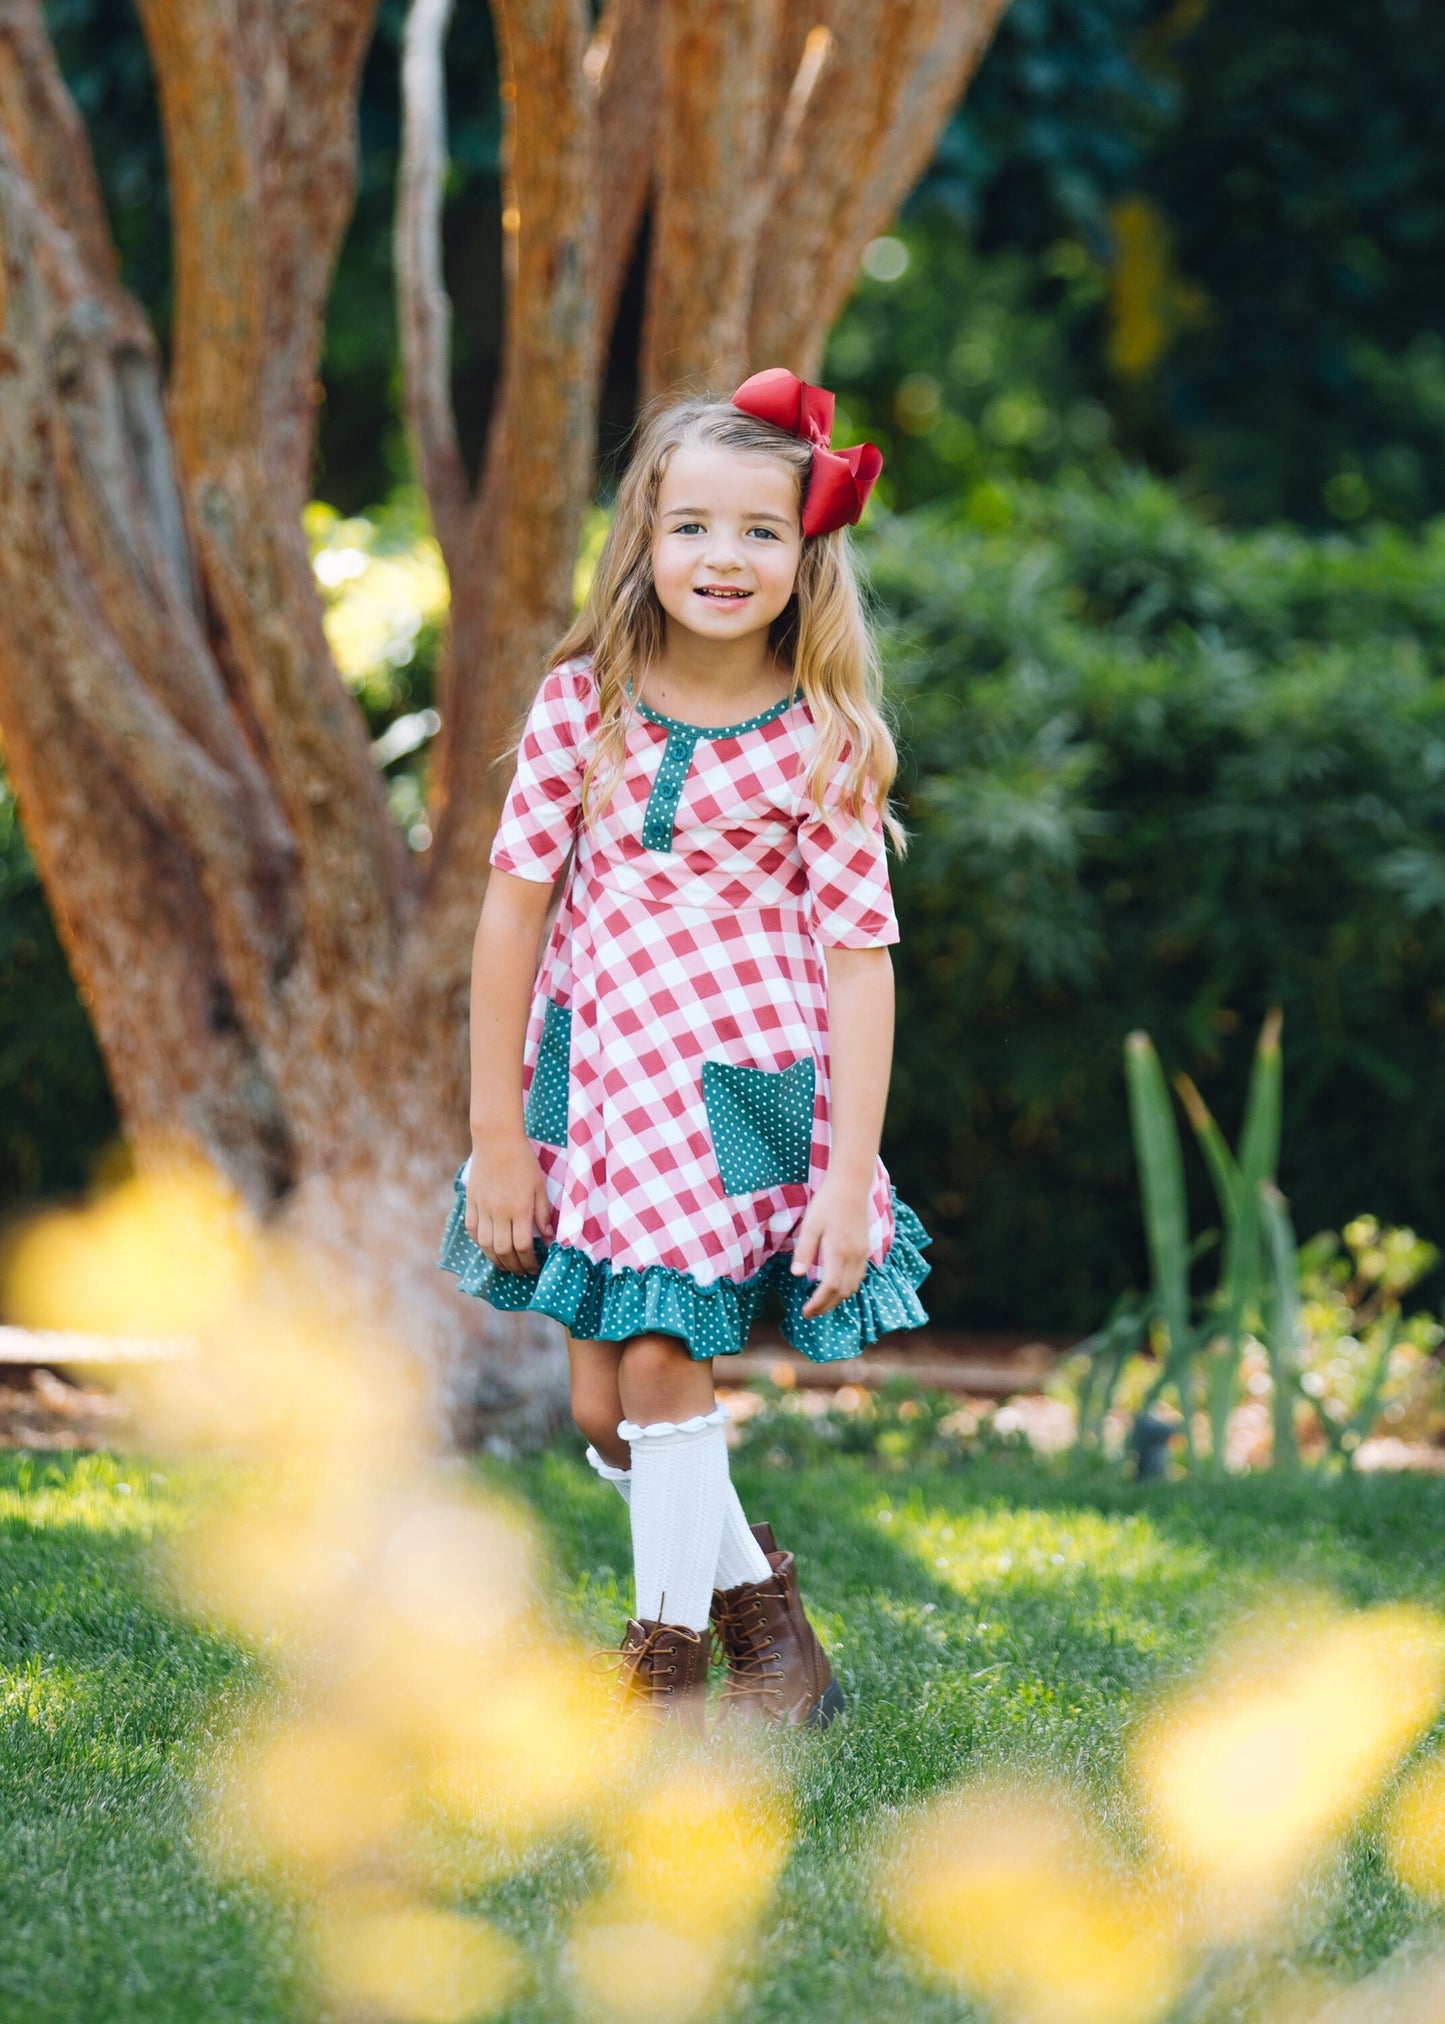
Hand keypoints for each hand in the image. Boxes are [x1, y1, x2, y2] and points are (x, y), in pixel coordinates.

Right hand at [466, 1130, 554, 1274]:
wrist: (497, 1141)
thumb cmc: (523, 1162)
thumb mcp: (540, 1186)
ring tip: (505, 1265)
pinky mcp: (472, 1202)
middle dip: (513, 1266)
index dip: (529, 1261)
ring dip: (495, 1260)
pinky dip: (479, 1243)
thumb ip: (543, 1213)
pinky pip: (472, 1230)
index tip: (535, 1267)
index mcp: (519, 1209)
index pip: (523, 1246)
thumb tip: (548, 1237)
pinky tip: (488, 1247)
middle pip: (503, 1250)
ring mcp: (483, 1208)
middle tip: (521, 1271)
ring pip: (485, 1244)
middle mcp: (499, 1213)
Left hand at [791, 1176, 870, 1317]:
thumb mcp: (810, 1225)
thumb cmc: (827, 1204)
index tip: (805, 1312)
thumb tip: (797, 1275)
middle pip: (843, 1292)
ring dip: (837, 1299)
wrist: (851, 1186)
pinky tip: (834, 1287)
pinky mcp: (865, 1249)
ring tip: (820, 1303)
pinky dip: (847, 1288)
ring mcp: (862, 1253)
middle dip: (826, 1306)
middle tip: (810, 1312)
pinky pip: (858, 1277)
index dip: (818, 1303)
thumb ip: (804, 1251)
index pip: (831, 1286)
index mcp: (838, 1250)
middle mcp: (854, 1255)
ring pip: (853, 1287)